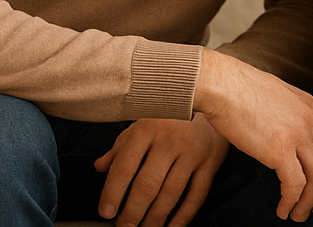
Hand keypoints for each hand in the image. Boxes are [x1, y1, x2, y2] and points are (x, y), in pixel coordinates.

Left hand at [94, 114, 227, 226]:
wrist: (213, 98)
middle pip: (148, 185)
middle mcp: (170, 140)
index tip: (106, 212)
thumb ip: (121, 147)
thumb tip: (100, 167)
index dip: (112, 193)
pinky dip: (184, 215)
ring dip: (155, 218)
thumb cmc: (171, 115)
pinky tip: (172, 226)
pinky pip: (198, 194)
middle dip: (133, 212)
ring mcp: (192, 151)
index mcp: (147, 129)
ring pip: (171, 193)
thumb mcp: (142, 123)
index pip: (125, 167)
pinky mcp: (211, 161)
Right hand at [194, 49, 312, 221]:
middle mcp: (309, 120)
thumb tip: (281, 131)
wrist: (221, 84)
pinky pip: (295, 184)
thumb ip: (286, 113)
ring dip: (309, 201)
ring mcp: (297, 135)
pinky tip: (282, 210)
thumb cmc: (236, 89)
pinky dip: (292, 201)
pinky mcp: (279, 150)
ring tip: (298, 215)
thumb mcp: (274, 95)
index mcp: (309, 106)